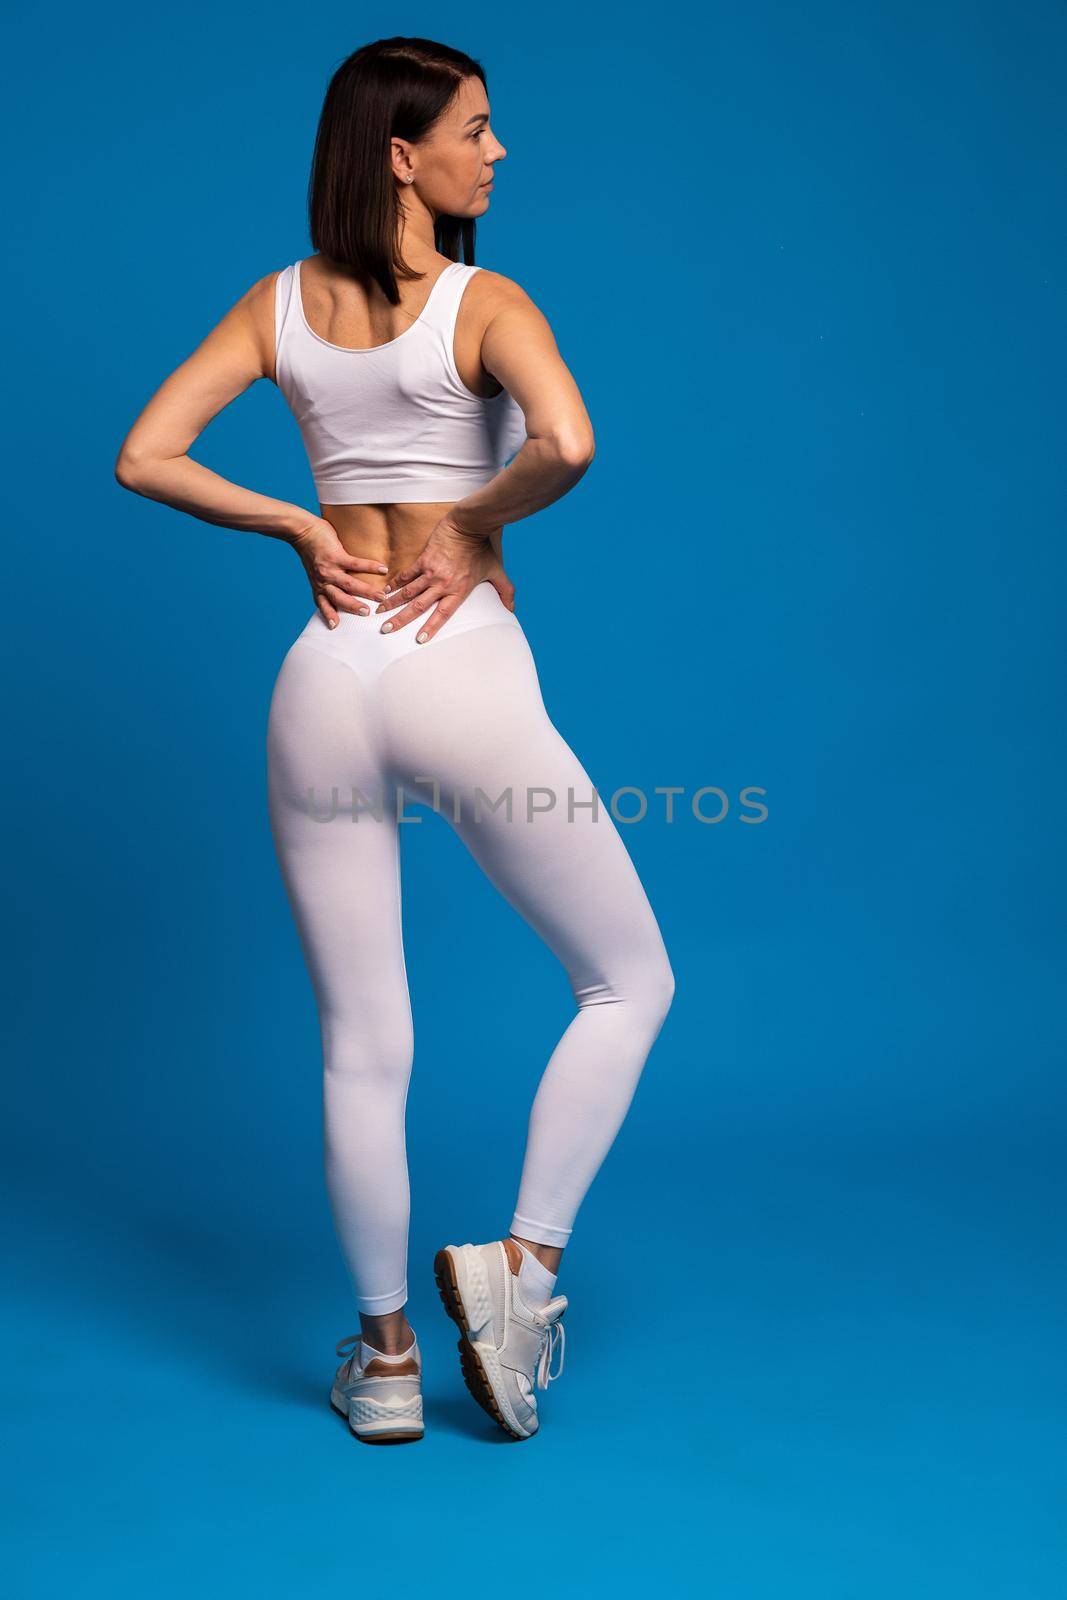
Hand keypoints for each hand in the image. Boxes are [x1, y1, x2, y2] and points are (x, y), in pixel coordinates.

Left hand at [289, 514, 389, 628]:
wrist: (302, 530)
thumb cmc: (312, 550)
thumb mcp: (315, 571)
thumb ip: (327, 582)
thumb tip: (344, 587)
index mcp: (318, 586)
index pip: (324, 605)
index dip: (329, 616)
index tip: (336, 627)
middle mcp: (323, 581)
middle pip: (339, 599)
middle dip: (354, 607)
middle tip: (368, 613)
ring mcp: (330, 569)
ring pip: (349, 585)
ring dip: (366, 592)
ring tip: (381, 596)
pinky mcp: (336, 556)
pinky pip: (356, 564)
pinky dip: (371, 567)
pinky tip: (383, 569)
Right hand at [377, 515, 516, 641]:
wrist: (470, 525)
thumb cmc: (483, 549)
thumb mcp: (497, 571)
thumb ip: (506, 591)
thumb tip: (513, 609)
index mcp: (458, 591)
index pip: (441, 614)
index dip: (430, 628)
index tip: (418, 640)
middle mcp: (442, 584)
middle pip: (418, 606)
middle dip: (401, 620)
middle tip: (385, 629)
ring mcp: (431, 572)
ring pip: (408, 591)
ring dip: (392, 603)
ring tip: (379, 611)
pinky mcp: (424, 559)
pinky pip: (407, 574)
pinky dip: (396, 582)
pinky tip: (386, 590)